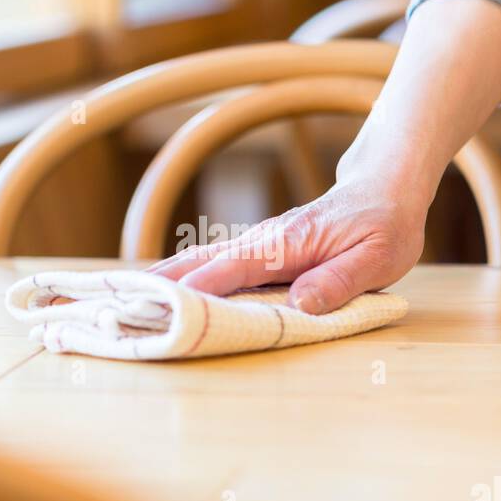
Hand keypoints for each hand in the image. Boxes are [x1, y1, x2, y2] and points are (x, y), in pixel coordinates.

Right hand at [147, 173, 428, 314]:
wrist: (385, 189)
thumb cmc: (384, 225)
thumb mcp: (378, 257)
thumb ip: (340, 280)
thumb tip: (300, 304)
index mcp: (285, 246)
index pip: (230, 271)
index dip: (196, 293)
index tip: (161, 310)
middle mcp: (261, 243)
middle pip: (198, 265)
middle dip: (158, 286)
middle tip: (116, 308)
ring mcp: (256, 247)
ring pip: (199, 265)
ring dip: (161, 284)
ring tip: (121, 304)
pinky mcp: (259, 255)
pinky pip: (213, 269)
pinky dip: (182, 280)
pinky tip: (159, 293)